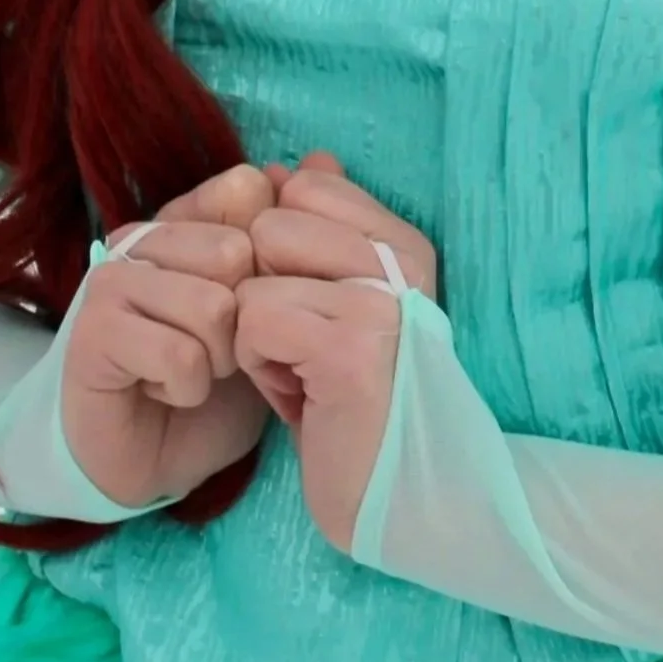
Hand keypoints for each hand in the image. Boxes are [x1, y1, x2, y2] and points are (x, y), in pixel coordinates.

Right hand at [61, 161, 275, 509]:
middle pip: (235, 250)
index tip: (252, 306)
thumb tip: (322, 158)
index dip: (268, 262)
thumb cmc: (217, 384)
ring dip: (219, 359)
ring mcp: (111, 280)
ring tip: (196, 371)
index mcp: (185, 219)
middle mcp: (142, 237)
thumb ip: (293, 240)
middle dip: (246, 321)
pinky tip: (167, 392)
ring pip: (211, 305)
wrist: (154, 460)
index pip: (246, 190)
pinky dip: (189, 387)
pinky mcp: (91, 333)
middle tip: (220, 349)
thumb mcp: (271, 311)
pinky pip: (179, 354)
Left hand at [238, 154, 436, 550]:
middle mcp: (404, 264)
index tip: (316, 311)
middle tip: (307, 351)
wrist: (402, 499)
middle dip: (264, 291)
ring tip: (306, 374)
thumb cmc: (356, 405)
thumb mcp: (339, 303)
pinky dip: (260, 366)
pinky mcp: (351, 347)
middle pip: (271, 223)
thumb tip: (292, 162)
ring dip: (260, 333)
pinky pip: (255, 319)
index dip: (283, 251)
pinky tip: (301, 398)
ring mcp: (382, 302)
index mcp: (407, 245)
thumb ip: (322, 230)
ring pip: (256, 272)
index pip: (305, 185)